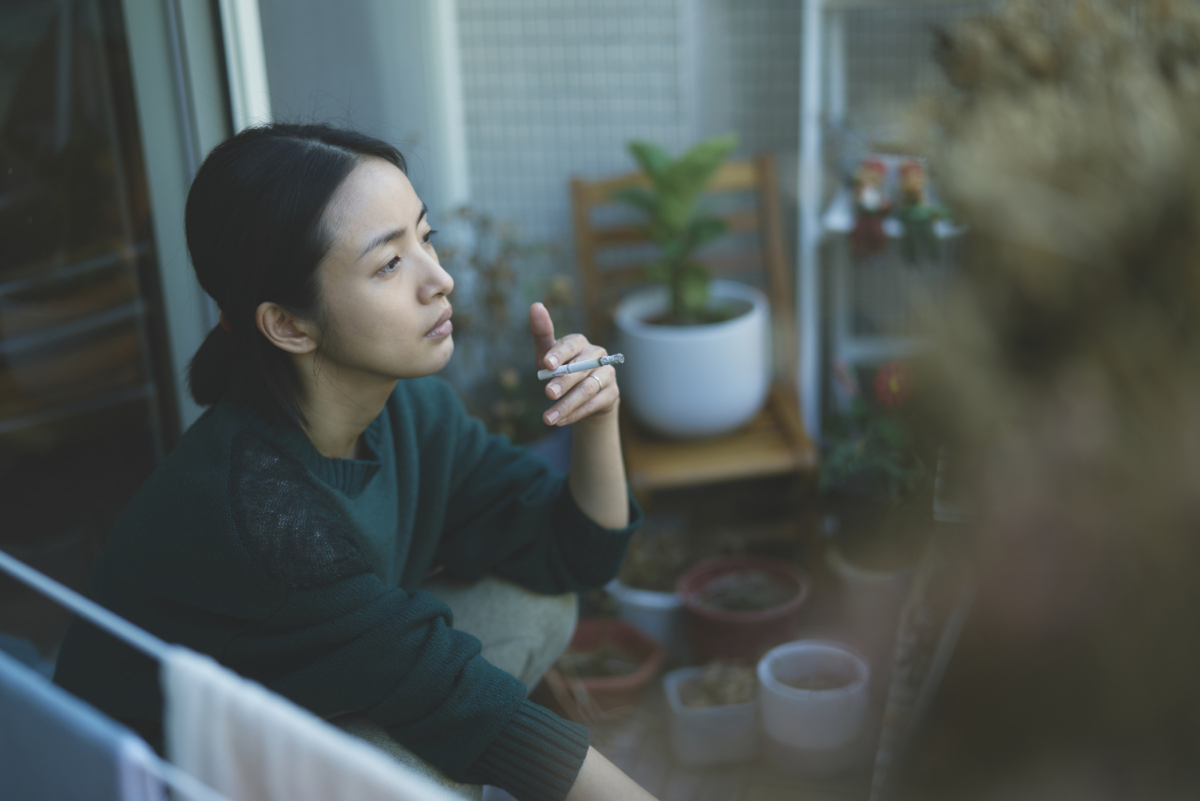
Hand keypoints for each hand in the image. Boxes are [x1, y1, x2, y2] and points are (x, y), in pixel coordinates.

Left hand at [530, 303, 619, 426]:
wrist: (584, 394)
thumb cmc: (561, 368)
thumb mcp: (547, 354)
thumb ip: (542, 333)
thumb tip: (535, 306)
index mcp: (579, 342)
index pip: (570, 345)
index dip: (559, 354)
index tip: (546, 364)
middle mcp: (597, 355)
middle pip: (579, 369)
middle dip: (562, 382)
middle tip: (547, 394)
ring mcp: (607, 374)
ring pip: (587, 389)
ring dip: (567, 405)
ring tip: (548, 419)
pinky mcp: (612, 393)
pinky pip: (594, 404)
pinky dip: (576, 413)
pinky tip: (561, 421)